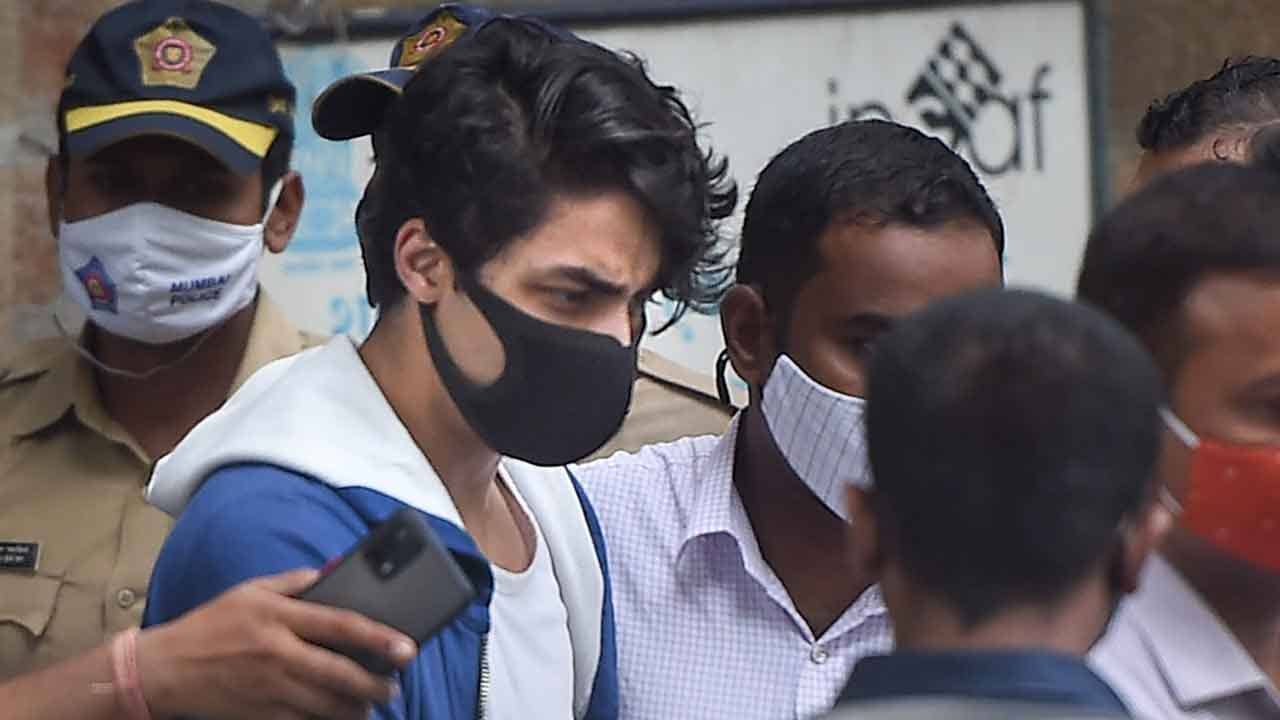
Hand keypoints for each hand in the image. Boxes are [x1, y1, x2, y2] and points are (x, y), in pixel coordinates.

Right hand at [136, 569, 417, 719]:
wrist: (163, 669)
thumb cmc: (211, 625)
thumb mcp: (252, 590)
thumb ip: (298, 580)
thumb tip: (338, 567)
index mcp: (279, 616)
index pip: (340, 625)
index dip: (379, 638)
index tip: (407, 648)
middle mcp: (277, 652)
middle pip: (340, 673)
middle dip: (375, 683)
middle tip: (394, 685)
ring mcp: (268, 687)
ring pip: (326, 704)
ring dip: (356, 707)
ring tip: (372, 702)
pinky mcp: (259, 714)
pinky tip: (340, 716)